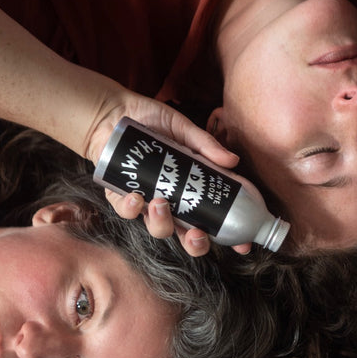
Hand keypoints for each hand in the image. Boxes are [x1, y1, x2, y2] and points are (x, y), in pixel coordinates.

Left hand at [84, 87, 249, 257]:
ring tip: (161, 203)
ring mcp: (147, 203)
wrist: (113, 112)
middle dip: (194, 244)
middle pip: (187, 237)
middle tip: (196, 234)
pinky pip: (127, 212)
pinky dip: (131, 208)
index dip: (229, 237)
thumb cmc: (151, 120)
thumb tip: (232, 160)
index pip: (214, 219)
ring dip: (162, 223)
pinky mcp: (121, 197)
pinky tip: (136, 196)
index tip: (243, 245)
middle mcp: (172, 203)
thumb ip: (205, 144)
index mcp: (192, 191)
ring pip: (158, 229)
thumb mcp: (183, 129)